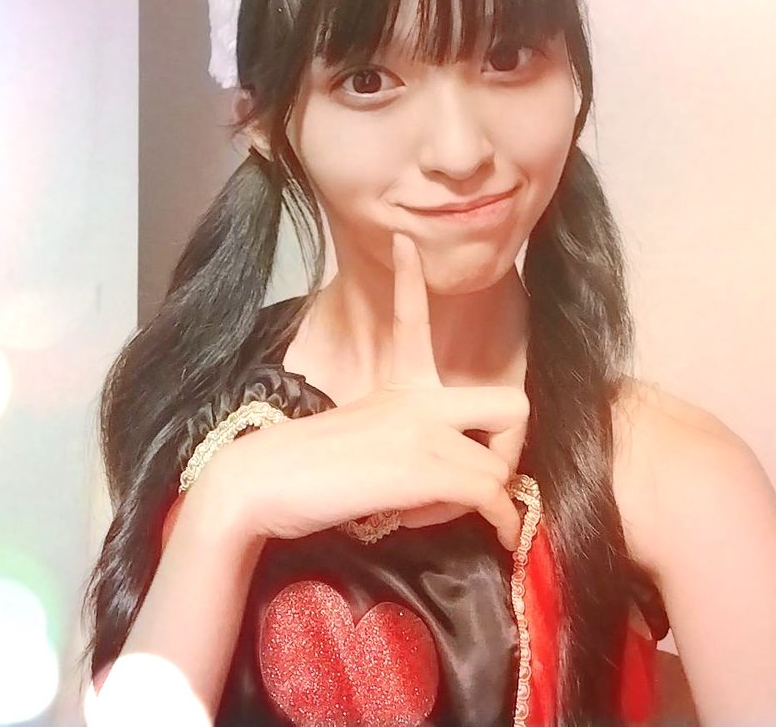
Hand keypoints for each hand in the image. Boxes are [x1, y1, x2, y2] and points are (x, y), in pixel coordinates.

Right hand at [193, 232, 529, 550]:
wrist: (261, 479)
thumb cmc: (300, 468)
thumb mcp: (362, 440)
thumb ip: (402, 443)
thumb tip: (440, 481)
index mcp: (398, 384)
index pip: (410, 316)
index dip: (409, 278)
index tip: (403, 241)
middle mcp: (418, 399)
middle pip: (513, 405)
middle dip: (514, 450)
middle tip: (484, 479)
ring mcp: (423, 429)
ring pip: (500, 468)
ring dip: (483, 503)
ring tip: (436, 514)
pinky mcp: (424, 466)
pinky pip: (489, 495)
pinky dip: (494, 521)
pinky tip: (483, 533)